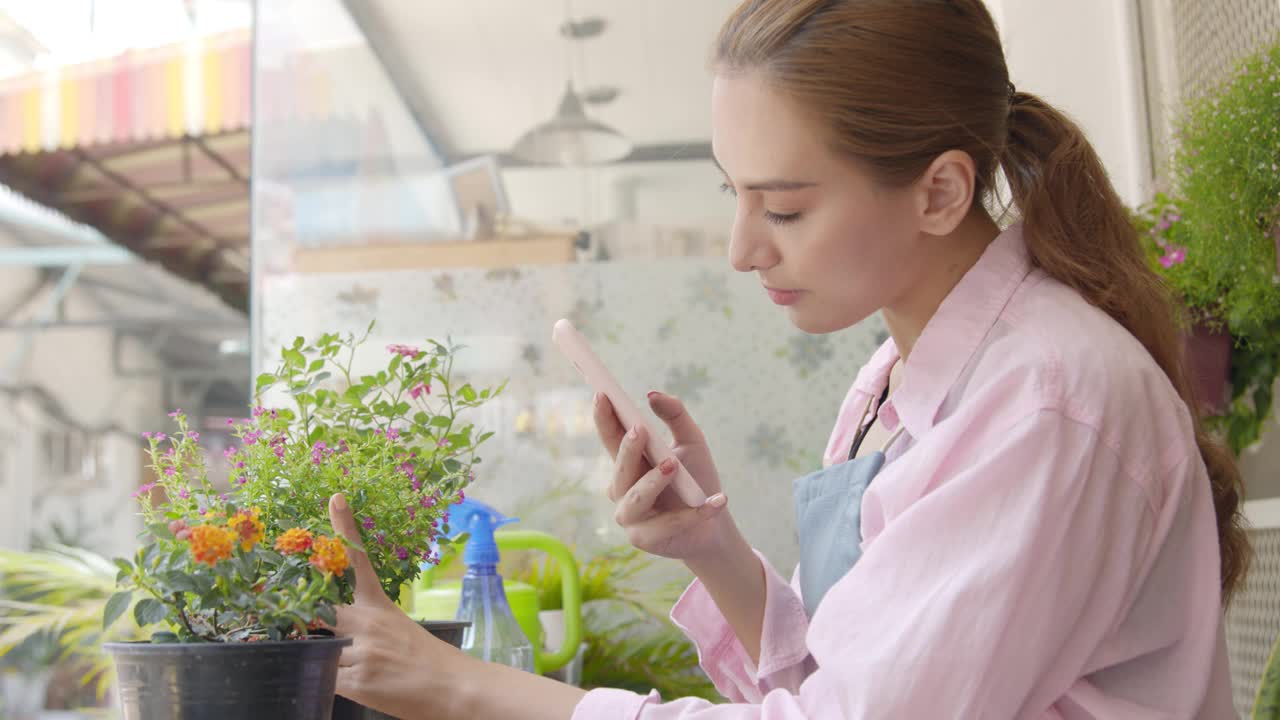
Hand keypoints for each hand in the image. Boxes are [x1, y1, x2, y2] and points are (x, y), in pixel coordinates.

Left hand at [326, 494, 588, 719]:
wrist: (456, 687)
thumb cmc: (429, 662)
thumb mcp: (400, 631)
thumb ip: (367, 627)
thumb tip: (339, 634)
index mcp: (379, 605)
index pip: (358, 560)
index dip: (344, 529)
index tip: (335, 498)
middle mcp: (367, 622)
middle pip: (317, 608)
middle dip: (300, 619)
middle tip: (285, 620)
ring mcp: (361, 649)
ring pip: (316, 651)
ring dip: (323, 662)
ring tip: (351, 670)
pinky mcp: (357, 679)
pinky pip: (323, 679)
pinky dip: (328, 684)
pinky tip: (352, 685)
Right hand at [592, 391, 735, 563]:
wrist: (714, 528)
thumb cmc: (697, 481)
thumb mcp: (692, 443)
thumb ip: (675, 416)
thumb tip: (653, 394)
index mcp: (629, 465)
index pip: (611, 439)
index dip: (604, 417)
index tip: (602, 393)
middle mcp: (622, 490)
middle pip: (620, 468)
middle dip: (628, 450)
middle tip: (639, 430)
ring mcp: (630, 517)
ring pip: (637, 497)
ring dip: (653, 481)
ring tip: (672, 466)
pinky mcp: (646, 540)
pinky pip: (669, 524)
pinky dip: (696, 513)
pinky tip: (718, 500)